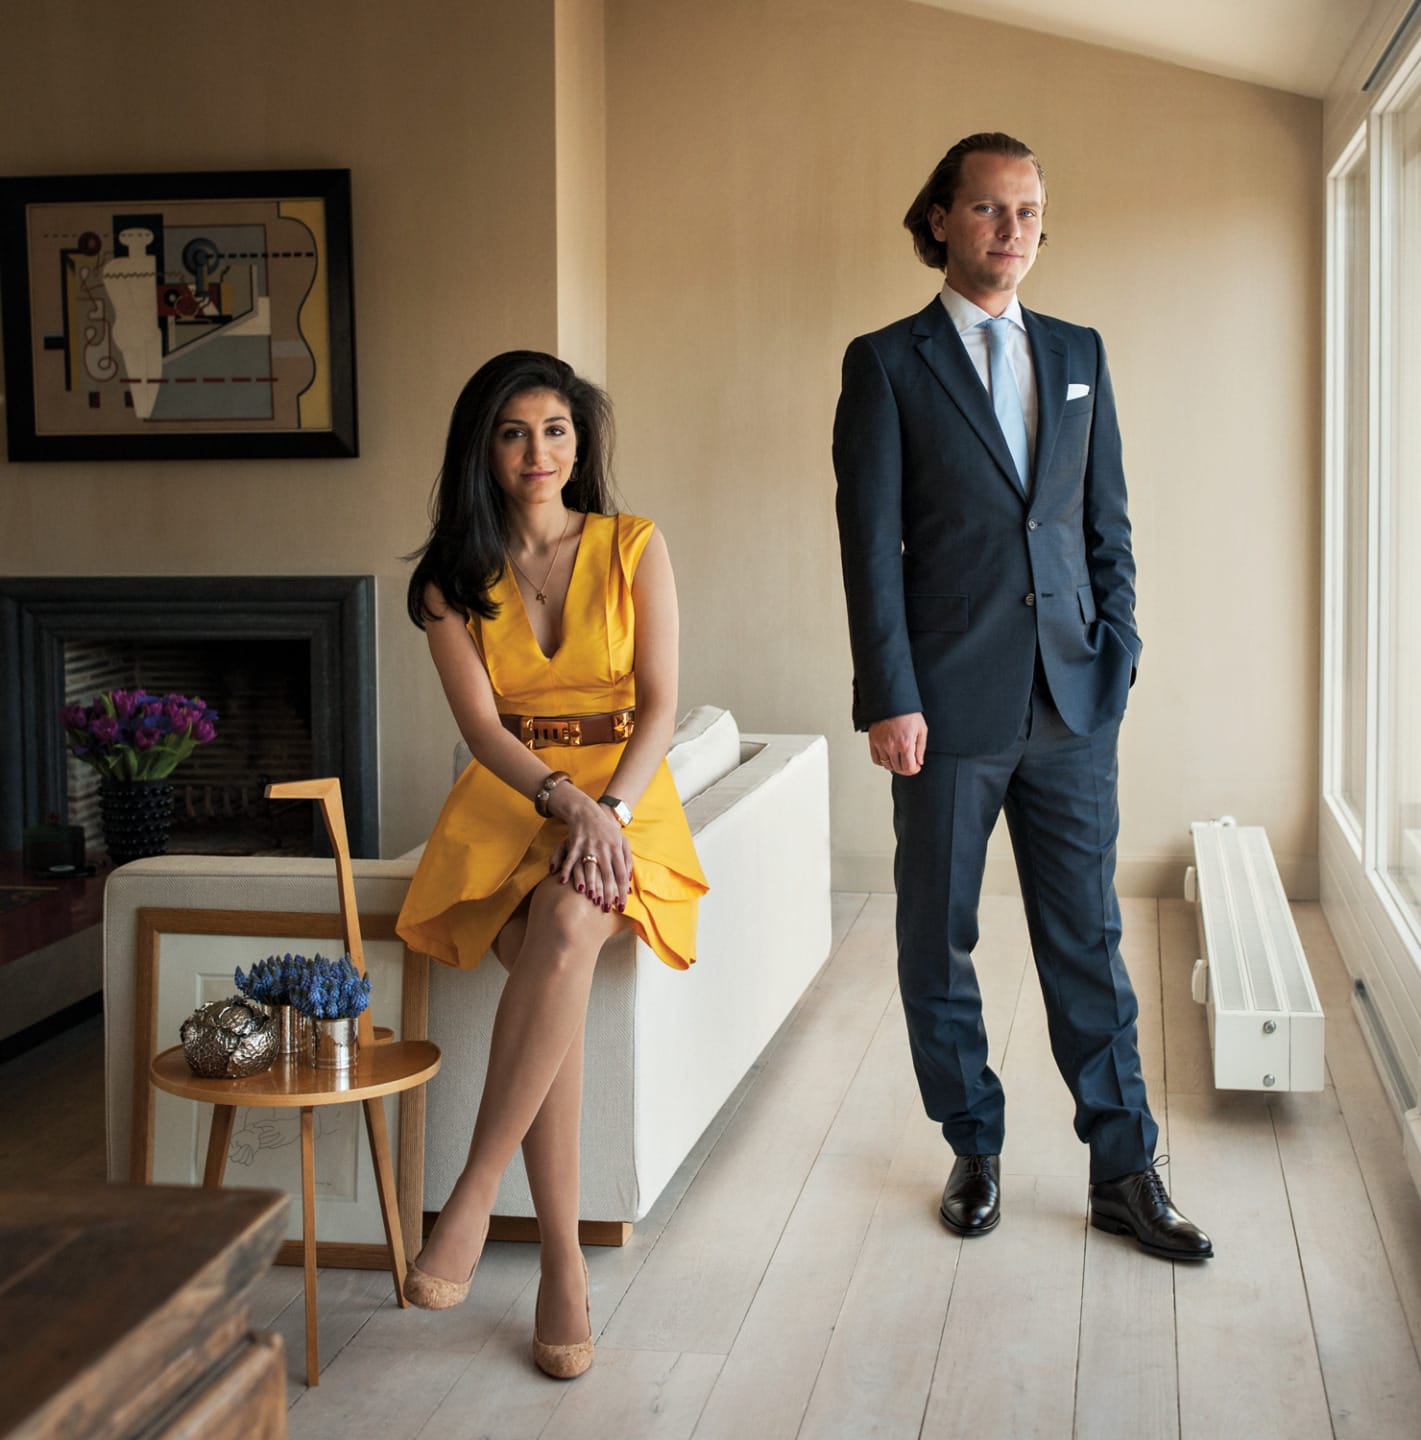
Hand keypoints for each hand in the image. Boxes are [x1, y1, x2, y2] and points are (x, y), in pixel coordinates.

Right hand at [547, 785, 632, 911]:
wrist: (588, 812)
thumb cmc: (607, 830)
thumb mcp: (622, 842)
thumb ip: (627, 860)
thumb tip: (628, 880)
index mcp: (616, 850)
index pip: (621, 874)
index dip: (621, 891)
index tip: (621, 905)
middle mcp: (604, 849)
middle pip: (607, 874)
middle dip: (607, 893)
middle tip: (606, 908)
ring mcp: (589, 846)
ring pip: (590, 868)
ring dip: (590, 883)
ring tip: (591, 898)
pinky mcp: (575, 843)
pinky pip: (570, 859)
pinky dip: (566, 870)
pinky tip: (563, 881)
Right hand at [868, 712, 926, 775]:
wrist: (893, 701)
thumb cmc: (908, 713)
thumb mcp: (921, 729)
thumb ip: (921, 748)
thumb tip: (919, 762)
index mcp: (905, 744)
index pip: (908, 768)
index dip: (914, 770)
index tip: (916, 767)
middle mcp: (892, 746)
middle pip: (898, 768)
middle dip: (906, 769)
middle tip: (909, 764)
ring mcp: (881, 744)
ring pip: (887, 765)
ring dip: (895, 765)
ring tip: (899, 759)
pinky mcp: (873, 741)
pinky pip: (876, 759)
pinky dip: (882, 761)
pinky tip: (888, 756)